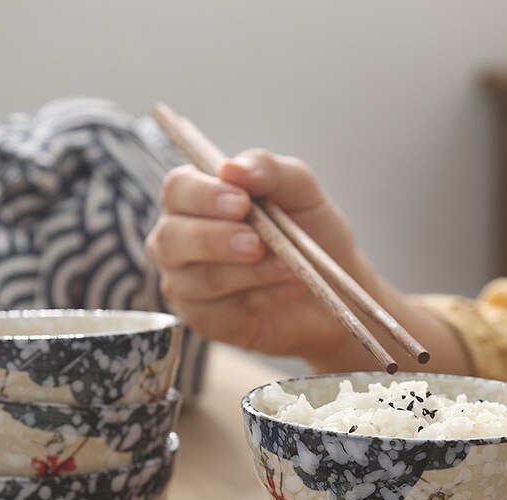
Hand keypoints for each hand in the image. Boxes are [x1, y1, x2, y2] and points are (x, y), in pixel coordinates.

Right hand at [145, 149, 382, 368]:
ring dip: (251, 272)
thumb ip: (268, 170)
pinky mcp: (209, 323)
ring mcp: (189, 287)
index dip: (202, 196)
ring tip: (290, 265)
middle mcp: (179, 244)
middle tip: (256, 243)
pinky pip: (225, 313)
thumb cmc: (309, 231)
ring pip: (201, 280)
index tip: (241, 202)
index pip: (177, 190)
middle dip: (213, 239)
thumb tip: (232, 168)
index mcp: (194, 201)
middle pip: (169, 240)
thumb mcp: (300, 191)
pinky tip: (293, 286)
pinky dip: (265, 297)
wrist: (336, 286)